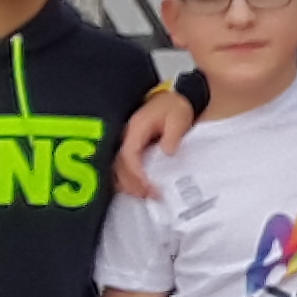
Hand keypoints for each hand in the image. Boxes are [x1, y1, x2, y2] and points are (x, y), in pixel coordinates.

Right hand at [113, 85, 197, 199]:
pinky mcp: (129, 149)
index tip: (147, 186)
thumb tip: (167, 152)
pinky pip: (123, 167)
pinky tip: (140, 189)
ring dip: (129, 184)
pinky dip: (129, 180)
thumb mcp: (178, 118)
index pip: (128, 154)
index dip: (135, 173)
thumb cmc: (175, 108)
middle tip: (150, 196)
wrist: (173, 101)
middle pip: (119, 165)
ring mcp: (125, 143)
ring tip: (146, 195)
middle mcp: (125, 136)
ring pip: (117, 169)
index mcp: (136, 128)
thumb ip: (172, 136)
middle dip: (132, 183)